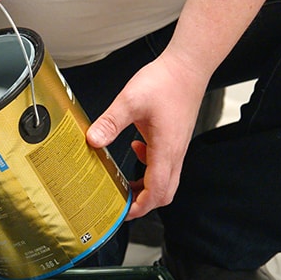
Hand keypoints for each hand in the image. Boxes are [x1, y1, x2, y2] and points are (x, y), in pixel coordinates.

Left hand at [87, 55, 207, 219]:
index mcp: (166, 150)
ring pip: (166, 179)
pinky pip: (165, 163)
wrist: (188, 66)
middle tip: (123, 205)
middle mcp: (175, 153)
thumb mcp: (130, 101)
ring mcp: (177, 147)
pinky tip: (137, 148)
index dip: (140, 207)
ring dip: (147, 187)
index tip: (123, 213)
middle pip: (165, 193)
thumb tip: (93, 141)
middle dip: (144, 204)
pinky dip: (150, 166)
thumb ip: (110, 122)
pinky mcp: (175, 138)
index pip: (157, 192)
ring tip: (126, 185)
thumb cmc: (166, 82)